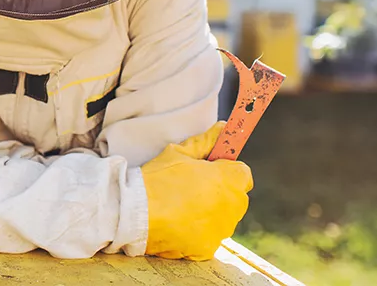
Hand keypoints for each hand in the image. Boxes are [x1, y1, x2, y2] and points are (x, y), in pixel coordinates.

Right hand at [141, 122, 252, 260]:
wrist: (134, 214)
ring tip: (180, 206)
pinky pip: (209, 237)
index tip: (208, 171)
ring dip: (210, 212)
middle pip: (235, 197)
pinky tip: (177, 223)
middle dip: (220, 192)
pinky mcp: (208, 248)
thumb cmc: (157, 179)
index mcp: (229, 180)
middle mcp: (232, 207)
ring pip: (223, 218)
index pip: (242, 173)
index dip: (225, 170)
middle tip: (191, 188)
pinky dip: (198, 232)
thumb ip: (206, 141)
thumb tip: (223, 127)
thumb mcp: (179, 152)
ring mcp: (221, 230)